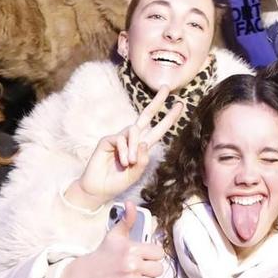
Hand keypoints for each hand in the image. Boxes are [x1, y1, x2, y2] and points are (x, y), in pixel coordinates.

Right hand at [59, 205, 177, 277]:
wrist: (86, 276)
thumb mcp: (115, 235)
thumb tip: (131, 203)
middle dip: (151, 268)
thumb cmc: (104, 254)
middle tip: (139, 267)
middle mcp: (132, 266)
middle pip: (158, 268)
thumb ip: (127, 219)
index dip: (153, 254)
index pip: (158, 252)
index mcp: (132, 249)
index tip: (144, 255)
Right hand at [67, 91, 186, 207]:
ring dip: (134, 147)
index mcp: (142, 147)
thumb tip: (145, 143)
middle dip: (157, 102)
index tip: (179, 105)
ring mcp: (120, 138)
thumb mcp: (136, 174)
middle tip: (167, 88)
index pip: (157, 129)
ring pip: (134, 131)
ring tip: (130, 163)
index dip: (168, 118)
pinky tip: (123, 162)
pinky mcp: (108, 140)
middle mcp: (132, 139)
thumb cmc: (117, 182)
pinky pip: (121, 139)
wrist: (98, 189)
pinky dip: (124, 151)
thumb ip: (143, 161)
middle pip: (146, 115)